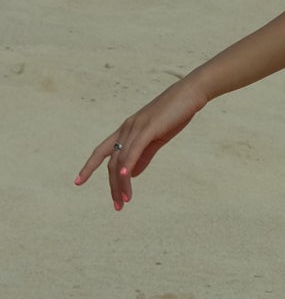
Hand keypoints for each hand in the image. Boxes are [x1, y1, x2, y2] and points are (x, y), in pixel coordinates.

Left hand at [74, 77, 208, 211]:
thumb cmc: (175, 114)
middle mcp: (126, 128)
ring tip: (125, 200)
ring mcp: (136, 127)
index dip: (89, 166)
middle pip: (111, 161)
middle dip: (112, 186)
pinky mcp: (148, 128)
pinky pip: (134, 149)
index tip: (78, 182)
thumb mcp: (157, 138)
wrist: (191, 93)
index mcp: (127, 130)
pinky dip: (127, 165)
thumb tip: (132, 174)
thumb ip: (144, 156)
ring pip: (121, 160)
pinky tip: (125, 178)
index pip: (101, 151)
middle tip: (117, 205)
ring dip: (121, 183)